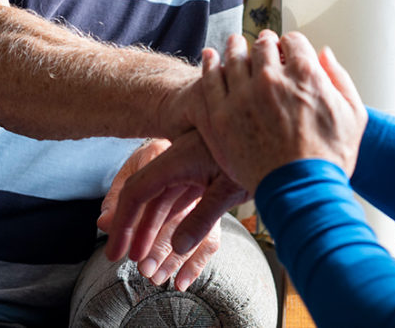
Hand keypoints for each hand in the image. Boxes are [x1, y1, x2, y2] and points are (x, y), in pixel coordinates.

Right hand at [99, 130, 248, 275]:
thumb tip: (178, 248)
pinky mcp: (205, 171)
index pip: (137, 190)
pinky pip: (180, 198)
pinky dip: (171, 220)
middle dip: (133, 229)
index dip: (123, 223)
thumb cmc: (262, 156)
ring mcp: (192, 165)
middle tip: (121, 258)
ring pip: (163, 199)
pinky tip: (169, 242)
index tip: (116, 251)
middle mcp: (180, 159)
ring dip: (152, 228)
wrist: (278, 135)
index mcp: (179, 158)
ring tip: (144, 258)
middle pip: (146, 195)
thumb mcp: (230, 189)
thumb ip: (202, 219)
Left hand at [196, 30, 368, 194]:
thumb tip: (325, 54)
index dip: (290, 43)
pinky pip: (211, 79)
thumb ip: (340, 78)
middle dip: (264, 43)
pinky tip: (210, 57)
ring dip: (236, 47)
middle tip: (261, 44)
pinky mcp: (223, 115)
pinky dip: (211, 63)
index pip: (293, 41)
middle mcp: (272, 78)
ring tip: (234, 44)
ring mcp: (244, 96)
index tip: (286, 48)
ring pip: (235, 57)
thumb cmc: (330, 159)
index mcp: (306, 74)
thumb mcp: (353, 115)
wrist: (302, 192)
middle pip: (263, 45)